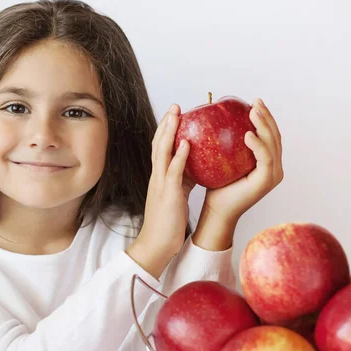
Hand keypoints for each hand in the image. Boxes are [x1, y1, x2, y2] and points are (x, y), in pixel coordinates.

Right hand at [127, 104, 195, 278]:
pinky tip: (186, 144)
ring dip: (169, 132)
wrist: (155, 245)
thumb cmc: (167, 224)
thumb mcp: (176, 197)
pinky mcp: (168, 195)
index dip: (167, 130)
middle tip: (176, 106)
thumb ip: (182, 181)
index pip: (161, 148)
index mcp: (160, 177)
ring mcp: (161, 184)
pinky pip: (173, 172)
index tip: (176, 114)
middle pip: (158, 144)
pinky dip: (178, 156)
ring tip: (177, 115)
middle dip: (166, 124)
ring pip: (162, 152)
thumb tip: (195, 169)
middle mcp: (157, 177)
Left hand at [200, 98, 283, 225]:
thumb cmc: (216, 186)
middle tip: (255, 102)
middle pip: (275, 136)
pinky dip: (258, 145)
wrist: (216, 210)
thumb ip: (227, 143)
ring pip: (272, 144)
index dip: (265, 118)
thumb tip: (215, 119)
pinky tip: (248, 134)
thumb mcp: (222, 160)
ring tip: (253, 112)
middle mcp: (274, 167)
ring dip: (264, 126)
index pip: (269, 135)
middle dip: (267, 117)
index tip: (253, 102)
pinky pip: (265, 159)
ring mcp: (273, 175)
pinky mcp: (266, 181)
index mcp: (266, 162)